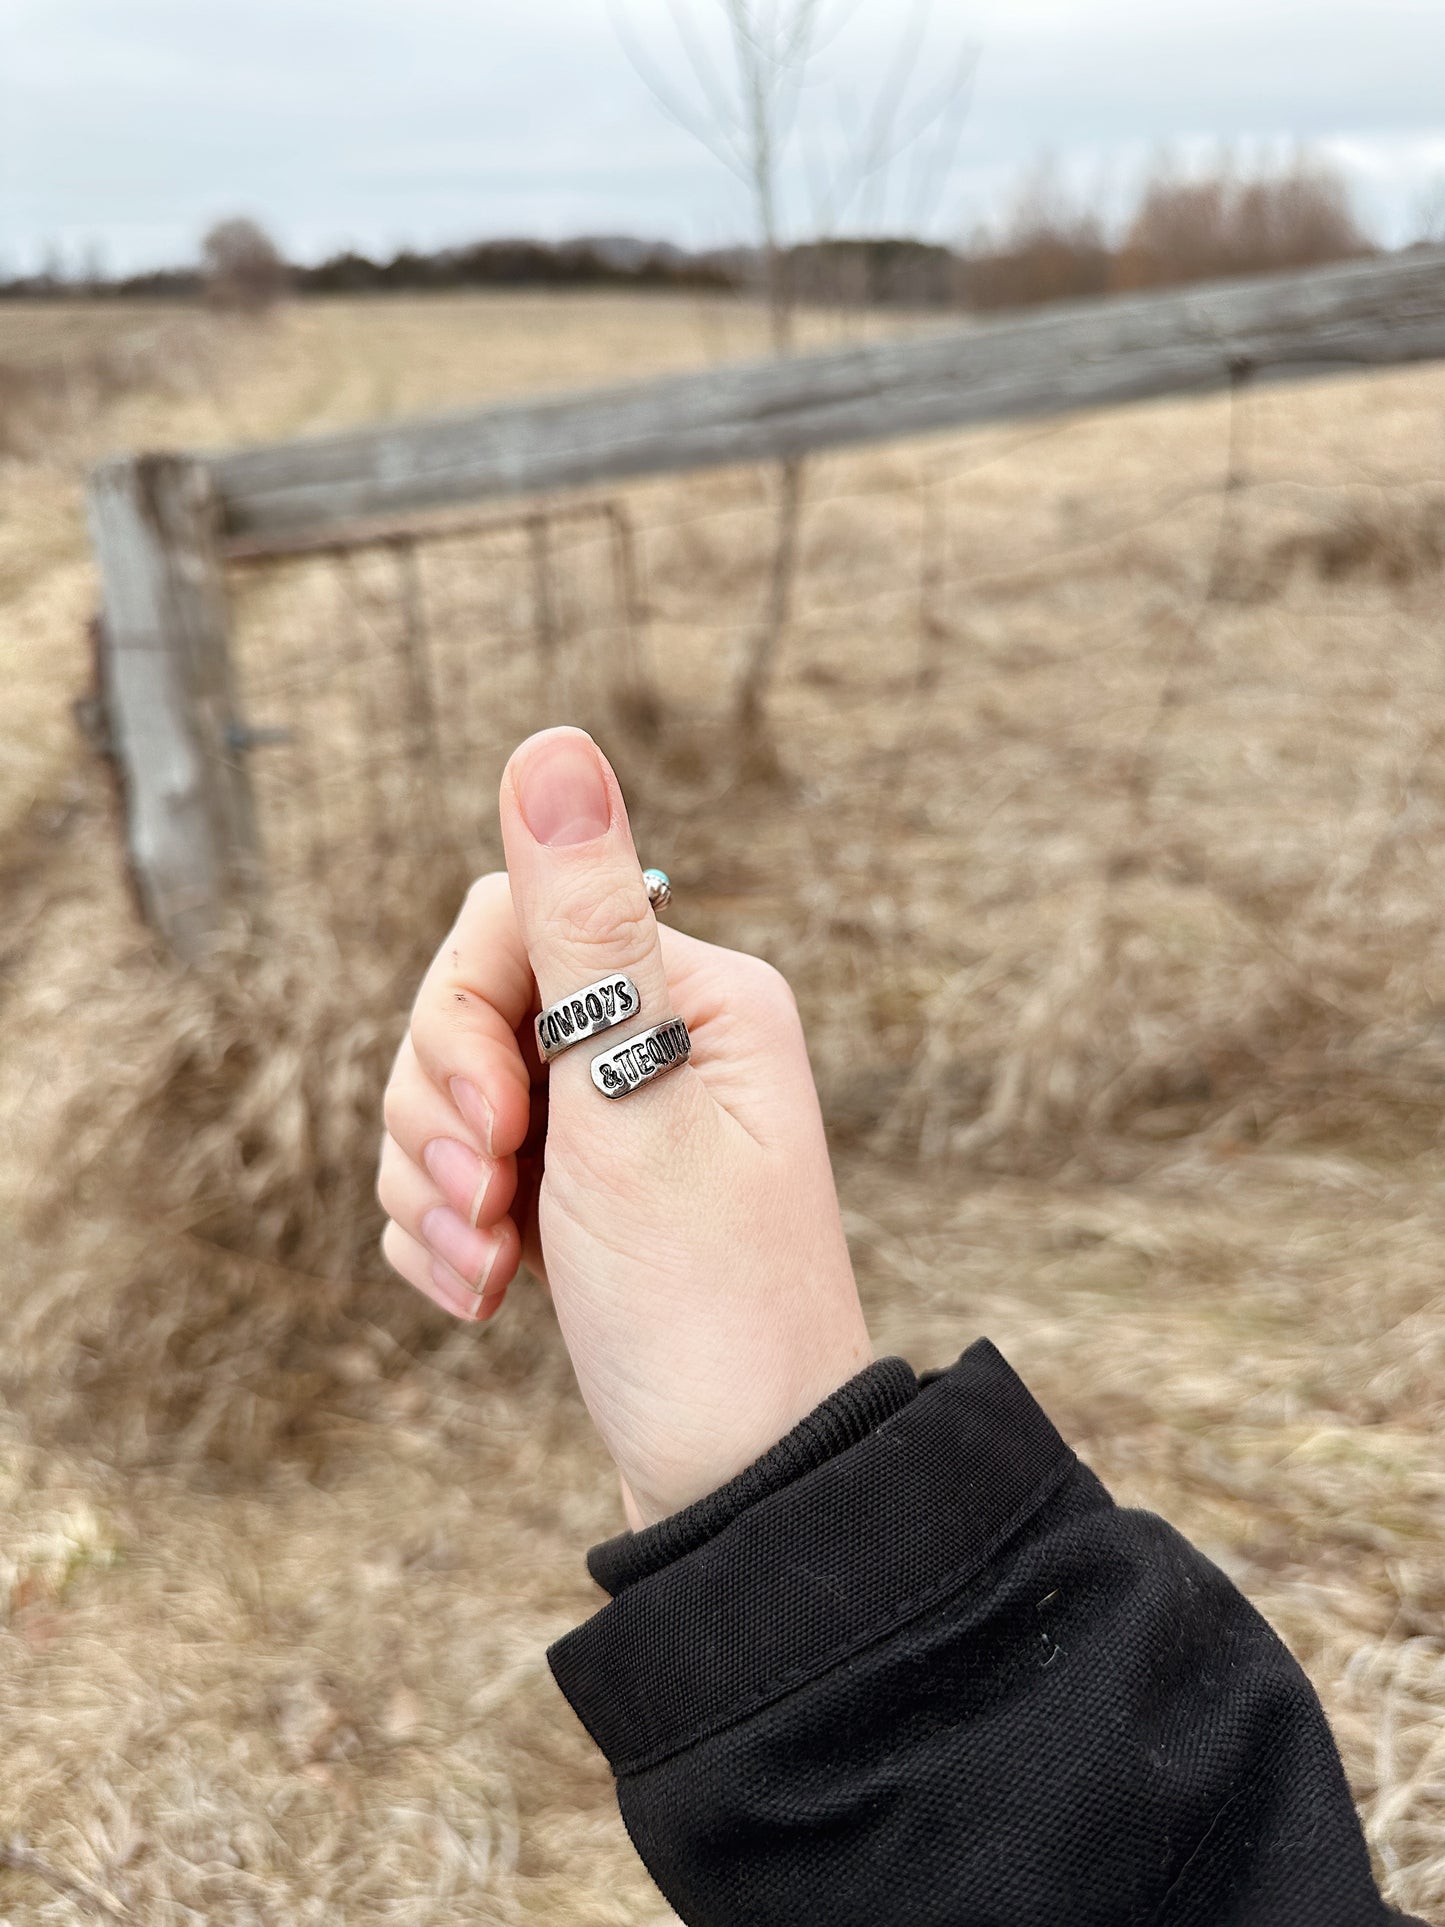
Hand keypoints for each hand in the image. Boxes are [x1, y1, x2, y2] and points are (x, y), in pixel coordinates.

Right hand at [377, 728, 871, 1526]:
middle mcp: (654, 1038)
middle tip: (491, 1205)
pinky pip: (450, 1169)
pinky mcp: (568, 1189)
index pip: (511, 922)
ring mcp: (607, 1116)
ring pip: (444, 1093)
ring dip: (436, 1187)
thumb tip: (552, 743)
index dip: (462, 1018)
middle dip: (440, 1113)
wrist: (737, 1486)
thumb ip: (583, 927)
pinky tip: (488, 1296)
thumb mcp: (630, 1106)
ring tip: (494, 1270)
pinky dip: (445, 1230)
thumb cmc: (707, 1304)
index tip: (496, 1129)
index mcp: (694, 995)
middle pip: (464, 1006)